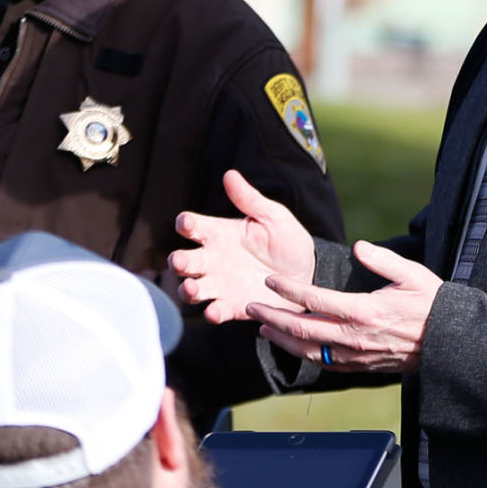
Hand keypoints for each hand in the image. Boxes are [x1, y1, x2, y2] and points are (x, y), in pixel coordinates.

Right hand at [170, 170, 315, 323]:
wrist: (309, 273)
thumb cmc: (287, 240)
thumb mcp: (272, 217)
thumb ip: (250, 199)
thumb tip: (230, 174)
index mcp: (219, 233)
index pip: (193, 226)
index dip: (186, 224)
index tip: (186, 223)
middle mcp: (212, 260)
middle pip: (184, 261)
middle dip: (178, 262)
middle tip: (180, 261)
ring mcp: (220, 285)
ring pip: (192, 289)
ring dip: (187, 290)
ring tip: (192, 289)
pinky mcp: (233, 306)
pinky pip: (216, 311)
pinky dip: (212, 313)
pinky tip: (214, 311)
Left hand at [250, 241, 442, 373]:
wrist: (450, 344)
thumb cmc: (432, 305)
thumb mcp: (412, 274)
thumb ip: (383, 259)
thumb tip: (359, 246)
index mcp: (363, 311)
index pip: (314, 300)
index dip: (287, 290)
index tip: (269, 281)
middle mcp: (354, 337)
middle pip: (302, 328)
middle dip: (272, 317)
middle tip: (251, 307)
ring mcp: (356, 355)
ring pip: (308, 350)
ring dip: (282, 339)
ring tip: (263, 328)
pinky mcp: (360, 367)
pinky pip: (324, 363)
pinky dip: (303, 355)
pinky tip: (292, 347)